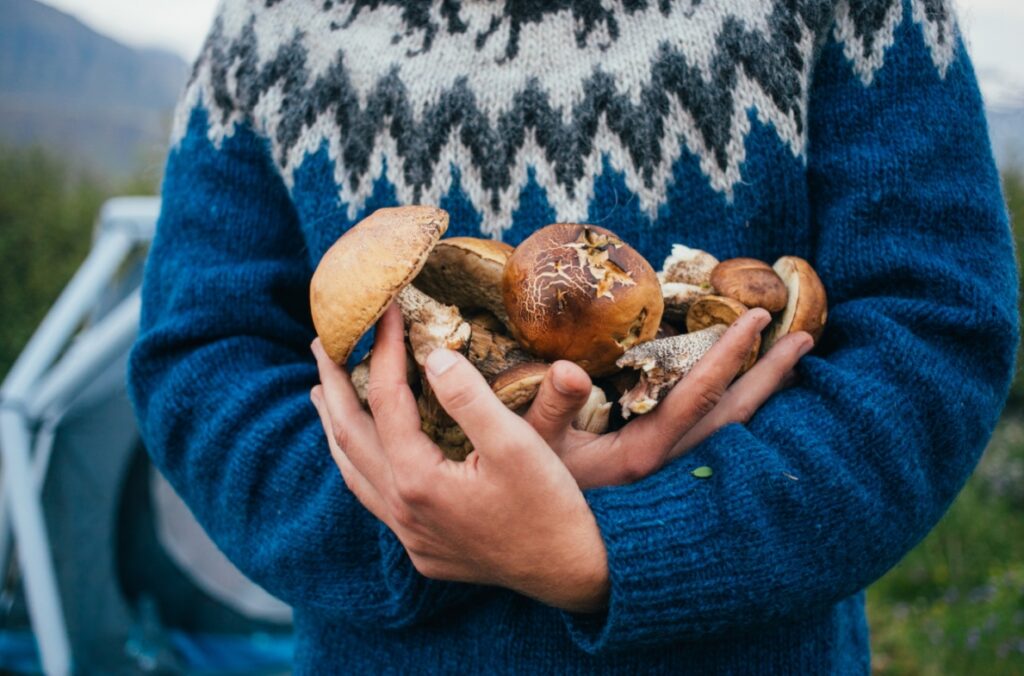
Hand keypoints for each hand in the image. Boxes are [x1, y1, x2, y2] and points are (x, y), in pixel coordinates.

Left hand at [310, 305, 608, 612]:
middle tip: (321, 343)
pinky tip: (364, 452)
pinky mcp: (422, 548)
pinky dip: (359, 462)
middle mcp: (401, 509)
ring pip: (353, 471)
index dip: (383, 349)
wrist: (571, 574)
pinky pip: (373, 496)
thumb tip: (432, 354)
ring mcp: (408, 534)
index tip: (385, 311)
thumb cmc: (550, 507)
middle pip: (349, 434)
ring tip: (322, 392)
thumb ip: (469, 397)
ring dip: (335, 426)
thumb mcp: (517, 444)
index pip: (386, 399)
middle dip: (334, 384)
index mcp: (418, 480)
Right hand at [522, 309, 813, 488]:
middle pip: (733, 416)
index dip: (729, 353)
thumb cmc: (528, 492)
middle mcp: (668, 468)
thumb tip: (570, 368)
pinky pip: (719, 446)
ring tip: (792, 367)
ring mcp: (672, 478)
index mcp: (642, 454)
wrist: (545, 553)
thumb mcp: (529, 447)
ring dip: (763, 398)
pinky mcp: (668, 484)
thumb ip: (551, 406)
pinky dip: (742, 420)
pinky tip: (752, 407)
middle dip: (769, 375)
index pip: (697, 394)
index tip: (757, 316)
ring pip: (732, 435)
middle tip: (805, 336)